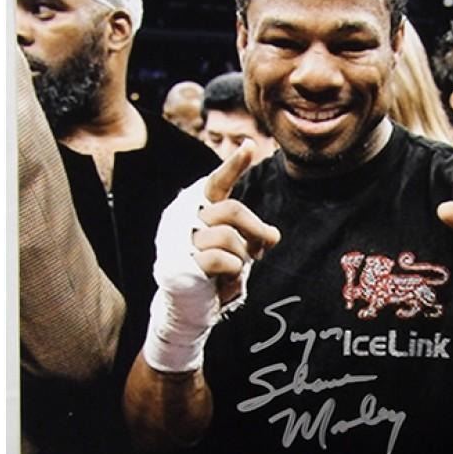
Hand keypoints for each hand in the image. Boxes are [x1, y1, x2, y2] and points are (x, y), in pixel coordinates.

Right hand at [192, 139, 280, 303]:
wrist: (191, 307)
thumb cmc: (214, 273)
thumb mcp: (236, 248)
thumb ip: (251, 235)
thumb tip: (273, 235)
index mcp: (196, 208)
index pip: (216, 182)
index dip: (234, 165)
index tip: (251, 146)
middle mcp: (183, 217)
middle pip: (232, 210)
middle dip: (256, 230)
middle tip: (267, 245)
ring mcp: (179, 240)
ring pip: (228, 237)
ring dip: (242, 257)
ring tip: (235, 270)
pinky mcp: (182, 263)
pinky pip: (223, 260)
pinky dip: (234, 273)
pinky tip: (225, 281)